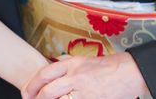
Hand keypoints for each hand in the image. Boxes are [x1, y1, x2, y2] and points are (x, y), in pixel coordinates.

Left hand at [22, 52, 149, 98]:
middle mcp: (76, 76)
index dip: (33, 83)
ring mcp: (84, 91)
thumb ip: (68, 66)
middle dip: (37, 98)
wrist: (128, 72)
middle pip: (48, 90)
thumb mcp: (84, 61)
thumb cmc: (107, 67)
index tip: (27, 91)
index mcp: (72, 64)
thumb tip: (53, 70)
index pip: (46, 72)